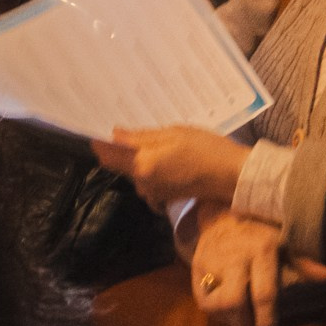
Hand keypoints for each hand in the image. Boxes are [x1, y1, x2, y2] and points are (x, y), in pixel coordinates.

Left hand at [93, 126, 250, 210]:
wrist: (231, 176)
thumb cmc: (206, 149)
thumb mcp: (175, 134)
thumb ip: (142, 137)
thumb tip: (115, 135)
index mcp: (143, 164)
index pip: (109, 155)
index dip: (99, 142)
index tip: (94, 129)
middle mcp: (142, 182)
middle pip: (120, 164)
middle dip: (120, 148)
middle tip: (131, 128)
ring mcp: (152, 192)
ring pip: (134, 172)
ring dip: (138, 158)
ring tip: (157, 140)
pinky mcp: (163, 197)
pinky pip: (147, 181)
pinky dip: (151, 169)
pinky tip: (166, 158)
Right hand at [191, 209, 325, 325]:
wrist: (223, 210)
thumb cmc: (261, 227)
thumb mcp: (285, 238)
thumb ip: (304, 259)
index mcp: (262, 250)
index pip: (264, 293)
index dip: (266, 322)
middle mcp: (235, 257)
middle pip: (234, 302)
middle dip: (245, 323)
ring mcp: (212, 263)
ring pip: (216, 305)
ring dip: (229, 321)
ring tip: (241, 324)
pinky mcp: (196, 268)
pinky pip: (202, 300)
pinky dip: (215, 313)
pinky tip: (226, 314)